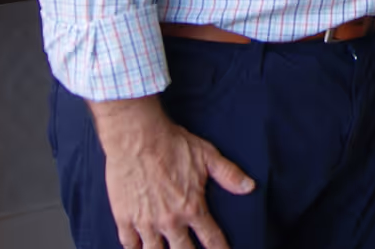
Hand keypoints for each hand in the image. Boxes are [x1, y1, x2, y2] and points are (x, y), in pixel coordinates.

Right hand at [89, 96, 254, 248]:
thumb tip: (250, 186)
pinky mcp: (125, 218)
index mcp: (192, 207)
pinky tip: (141, 248)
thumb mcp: (207, 156)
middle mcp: (170, 220)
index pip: (211, 238)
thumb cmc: (172, 144)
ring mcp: (146, 222)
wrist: (137, 137)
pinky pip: (129, 244)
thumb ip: (229, 174)